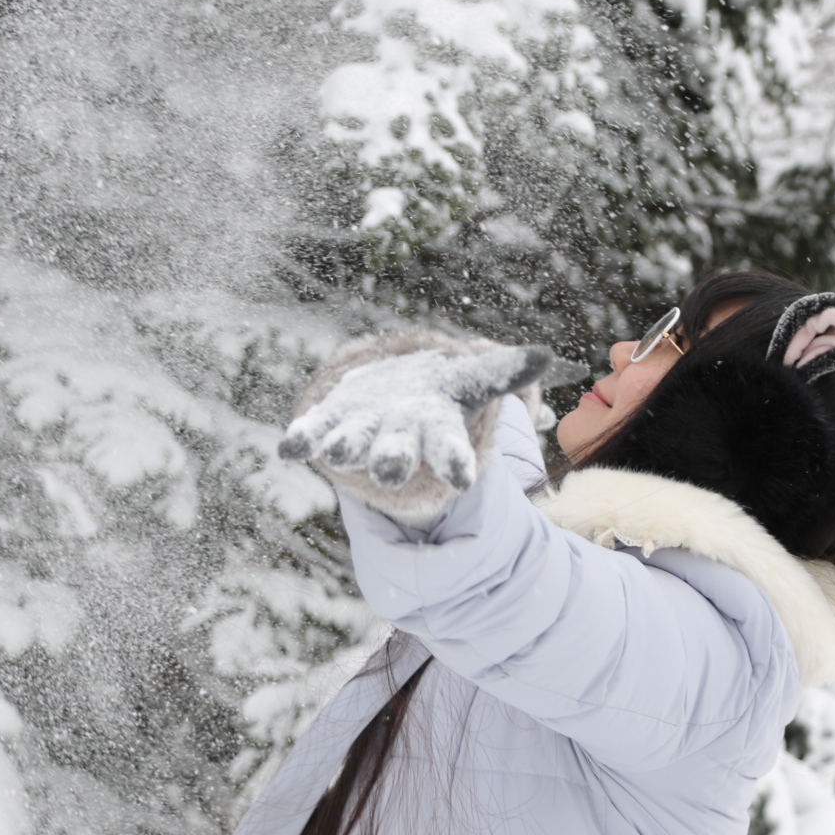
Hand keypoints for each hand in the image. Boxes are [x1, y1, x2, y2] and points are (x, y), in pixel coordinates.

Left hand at [279, 344, 552, 490]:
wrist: (391, 403)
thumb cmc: (436, 396)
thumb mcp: (469, 381)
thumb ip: (502, 371)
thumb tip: (546, 356)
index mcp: (434, 433)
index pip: (449, 453)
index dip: (454, 464)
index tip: (461, 479)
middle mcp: (396, 443)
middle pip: (395, 456)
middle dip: (390, 461)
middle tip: (388, 471)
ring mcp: (358, 437)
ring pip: (351, 446)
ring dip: (341, 448)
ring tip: (332, 452)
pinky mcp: (327, 425)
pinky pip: (311, 436)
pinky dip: (300, 441)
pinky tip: (288, 448)